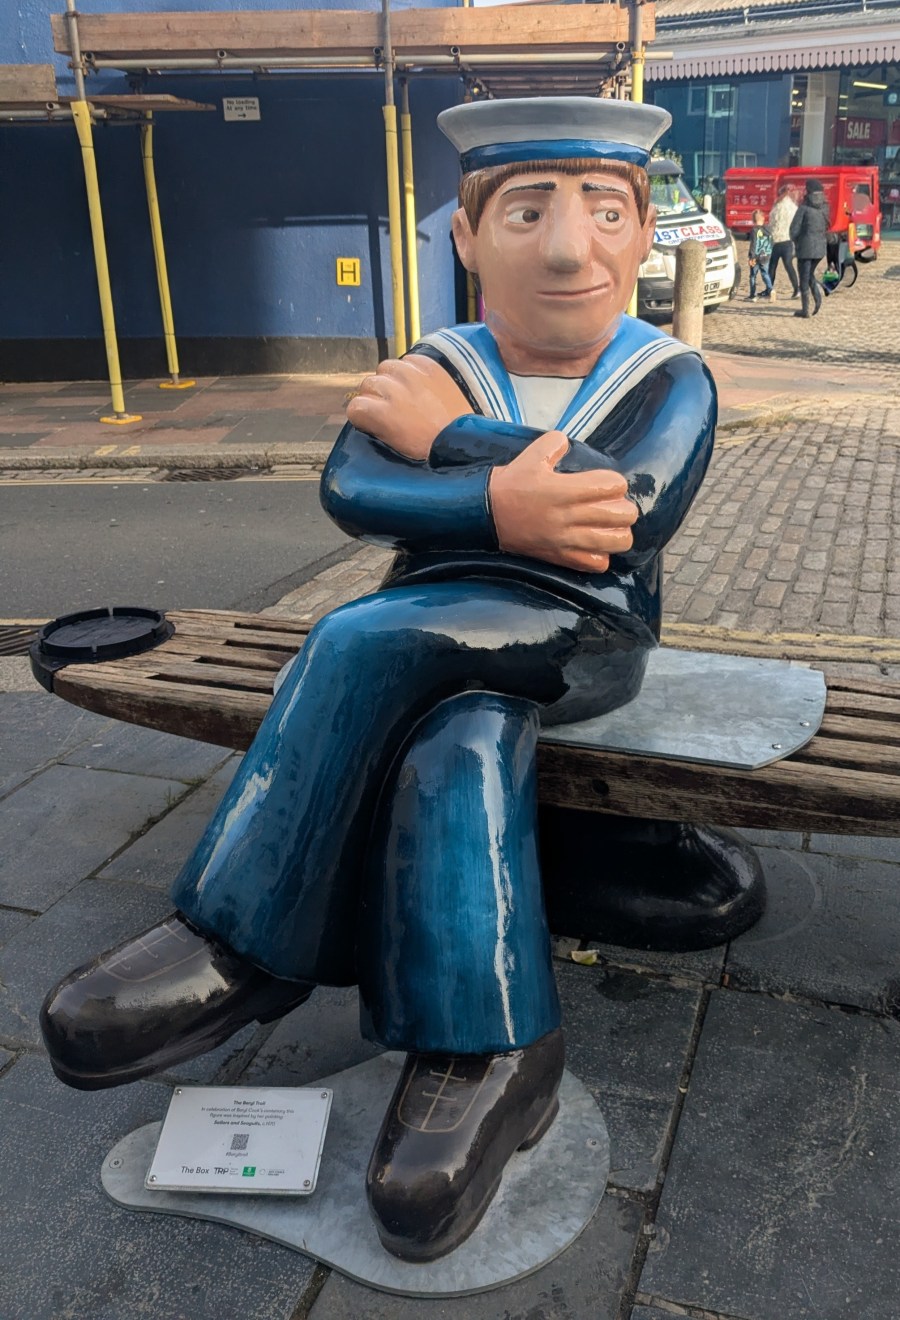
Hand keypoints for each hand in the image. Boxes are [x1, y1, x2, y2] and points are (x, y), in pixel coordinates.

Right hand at [346, 356, 471, 459]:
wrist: (466, 438)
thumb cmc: (431, 449)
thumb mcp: (397, 445)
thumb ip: (378, 426)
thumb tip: (371, 418)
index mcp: (380, 412)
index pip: (354, 406)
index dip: (363, 416)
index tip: (373, 422)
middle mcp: (390, 387)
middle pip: (368, 384)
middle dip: (376, 396)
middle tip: (392, 409)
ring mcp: (410, 372)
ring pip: (386, 368)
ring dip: (392, 379)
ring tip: (406, 394)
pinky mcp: (428, 364)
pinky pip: (409, 360)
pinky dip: (411, 369)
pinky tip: (421, 384)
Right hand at [489, 431, 637, 572]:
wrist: (485, 515)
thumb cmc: (511, 484)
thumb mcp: (531, 456)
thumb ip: (555, 444)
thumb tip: (568, 444)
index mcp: (564, 489)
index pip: (613, 486)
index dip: (615, 483)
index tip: (606, 484)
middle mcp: (569, 516)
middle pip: (622, 515)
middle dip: (624, 507)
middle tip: (613, 505)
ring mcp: (566, 540)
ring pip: (615, 542)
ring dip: (618, 532)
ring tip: (610, 527)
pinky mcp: (560, 557)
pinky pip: (596, 564)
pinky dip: (601, 555)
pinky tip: (595, 545)